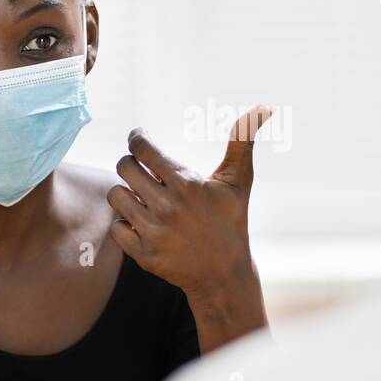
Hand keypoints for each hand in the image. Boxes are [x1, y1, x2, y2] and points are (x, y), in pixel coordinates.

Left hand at [106, 105, 273, 349]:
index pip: (142, 148)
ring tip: (142, 196)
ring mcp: (154, 232)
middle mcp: (168, 207)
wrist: (224, 274)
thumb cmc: (232, 220)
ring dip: (126, 193)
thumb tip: (265, 107)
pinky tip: (141, 221)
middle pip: (124, 168)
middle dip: (131, 165)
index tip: (140, 140)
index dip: (137, 139)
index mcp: (187, 184)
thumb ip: (243, 139)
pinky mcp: (143, 254)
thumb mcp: (238, 180)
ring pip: (115, 196)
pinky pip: (116, 227)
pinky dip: (124, 223)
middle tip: (142, 170)